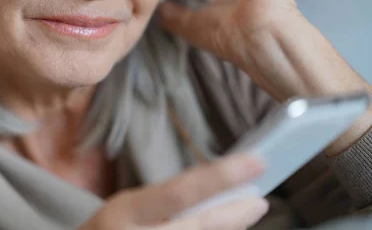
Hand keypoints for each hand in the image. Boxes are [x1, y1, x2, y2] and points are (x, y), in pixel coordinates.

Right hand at [79, 154, 268, 229]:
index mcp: (125, 212)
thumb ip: (168, 203)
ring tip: (245, 214)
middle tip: (260, 200)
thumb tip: (219, 192)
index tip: (257, 161)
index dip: (221, 177)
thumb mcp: (128, 209)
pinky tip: (224, 228)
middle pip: (199, 227)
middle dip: (235, 216)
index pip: (180, 192)